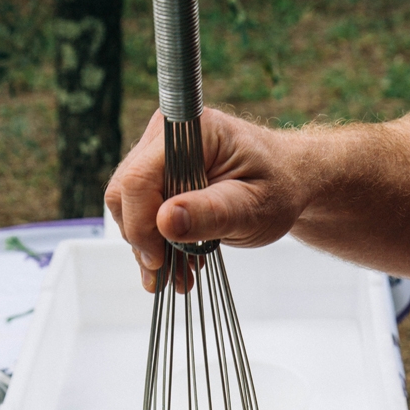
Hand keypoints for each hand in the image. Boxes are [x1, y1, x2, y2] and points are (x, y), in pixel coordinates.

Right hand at [105, 108, 307, 290]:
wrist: (284, 183)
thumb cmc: (276, 189)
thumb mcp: (251, 207)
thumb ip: (210, 213)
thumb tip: (165, 221)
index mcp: (191, 132)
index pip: (140, 179)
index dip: (141, 225)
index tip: (159, 262)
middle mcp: (165, 136)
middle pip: (125, 193)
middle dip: (142, 242)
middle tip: (169, 277)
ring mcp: (157, 155)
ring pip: (127, 207)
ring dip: (148, 248)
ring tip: (179, 277)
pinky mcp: (157, 176)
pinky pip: (140, 212)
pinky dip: (155, 243)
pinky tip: (177, 265)